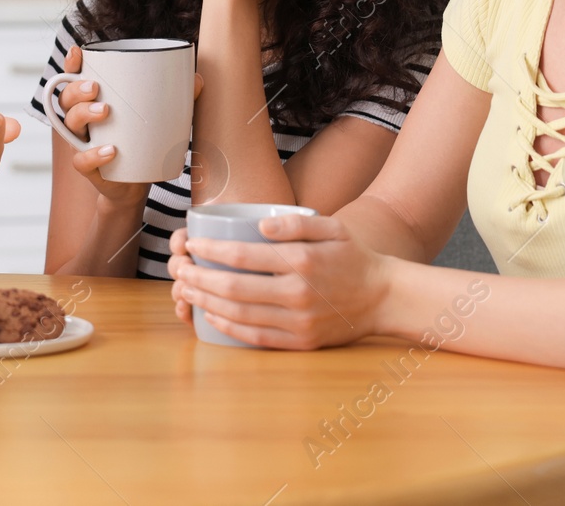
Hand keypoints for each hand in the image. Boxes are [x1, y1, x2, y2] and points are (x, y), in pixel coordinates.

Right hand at [55, 45, 204, 211]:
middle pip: (67, 98)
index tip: (78, 52)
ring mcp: (83, 143)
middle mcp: (82, 119)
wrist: (137, 184)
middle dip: (77, 89)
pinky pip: (82, 160)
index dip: (71, 63)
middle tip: (96, 87)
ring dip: (83, 114)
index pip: (76, 77)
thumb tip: (197, 78)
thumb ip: (176, 98)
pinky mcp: (88, 167)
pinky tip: (111, 150)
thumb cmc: (144, 142)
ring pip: (69, 125)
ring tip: (104, 111)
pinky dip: (93, 155)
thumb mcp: (160, 117)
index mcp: (94, 100)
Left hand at [166, 213, 390, 348]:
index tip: (191, 245)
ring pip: (240, 315)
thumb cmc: (352, 256)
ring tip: (187, 291)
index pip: (242, 256)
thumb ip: (295, 223)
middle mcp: (298, 294)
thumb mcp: (331, 227)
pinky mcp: (301, 342)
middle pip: (233, 289)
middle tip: (180, 270)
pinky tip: (212, 315)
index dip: (210, 252)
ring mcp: (299, 322)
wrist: (384, 298)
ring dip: (207, 303)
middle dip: (199, 279)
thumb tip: (260, 226)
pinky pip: (256, 337)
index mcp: (301, 261)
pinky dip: (229, 327)